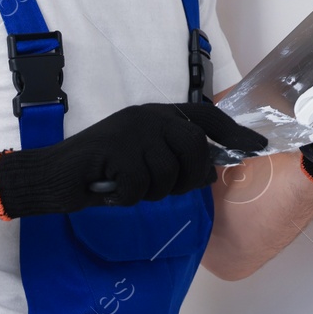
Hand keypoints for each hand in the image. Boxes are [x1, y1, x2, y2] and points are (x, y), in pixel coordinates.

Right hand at [0, 102, 265, 218]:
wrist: (52, 175)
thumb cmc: (100, 172)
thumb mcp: (143, 161)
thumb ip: (174, 160)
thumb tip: (210, 173)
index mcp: (158, 114)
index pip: (205, 118)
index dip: (234, 132)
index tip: (260, 145)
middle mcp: (148, 115)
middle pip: (194, 150)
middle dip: (185, 179)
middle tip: (159, 189)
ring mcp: (131, 130)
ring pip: (168, 174)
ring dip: (149, 192)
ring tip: (125, 187)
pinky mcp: (114, 150)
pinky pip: (140, 188)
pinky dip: (125, 199)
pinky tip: (109, 192)